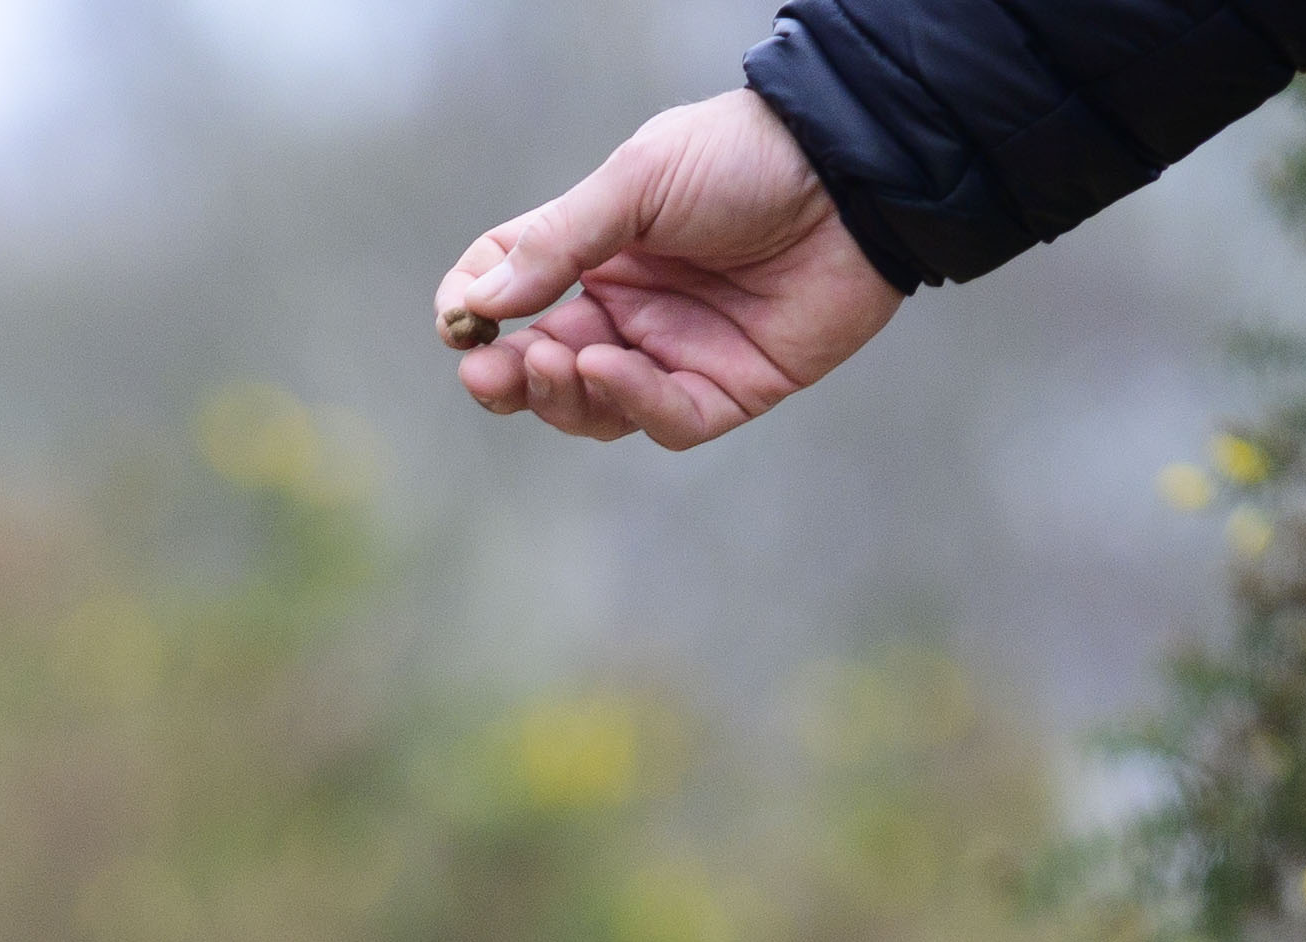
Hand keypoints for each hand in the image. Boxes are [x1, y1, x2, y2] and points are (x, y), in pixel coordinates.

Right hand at [437, 88, 901, 449]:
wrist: (847, 175)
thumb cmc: (743, 159)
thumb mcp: (637, 180)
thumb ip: (559, 241)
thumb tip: (478, 302)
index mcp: (598, 251)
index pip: (511, 289)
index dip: (474, 310)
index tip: (458, 324)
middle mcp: (629, 307)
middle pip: (543, 365)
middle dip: (507, 376)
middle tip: (484, 373)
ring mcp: (675, 353)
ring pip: (594, 407)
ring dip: (560, 394)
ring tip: (549, 362)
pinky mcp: (727, 391)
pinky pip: (664, 418)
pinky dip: (629, 400)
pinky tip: (607, 365)